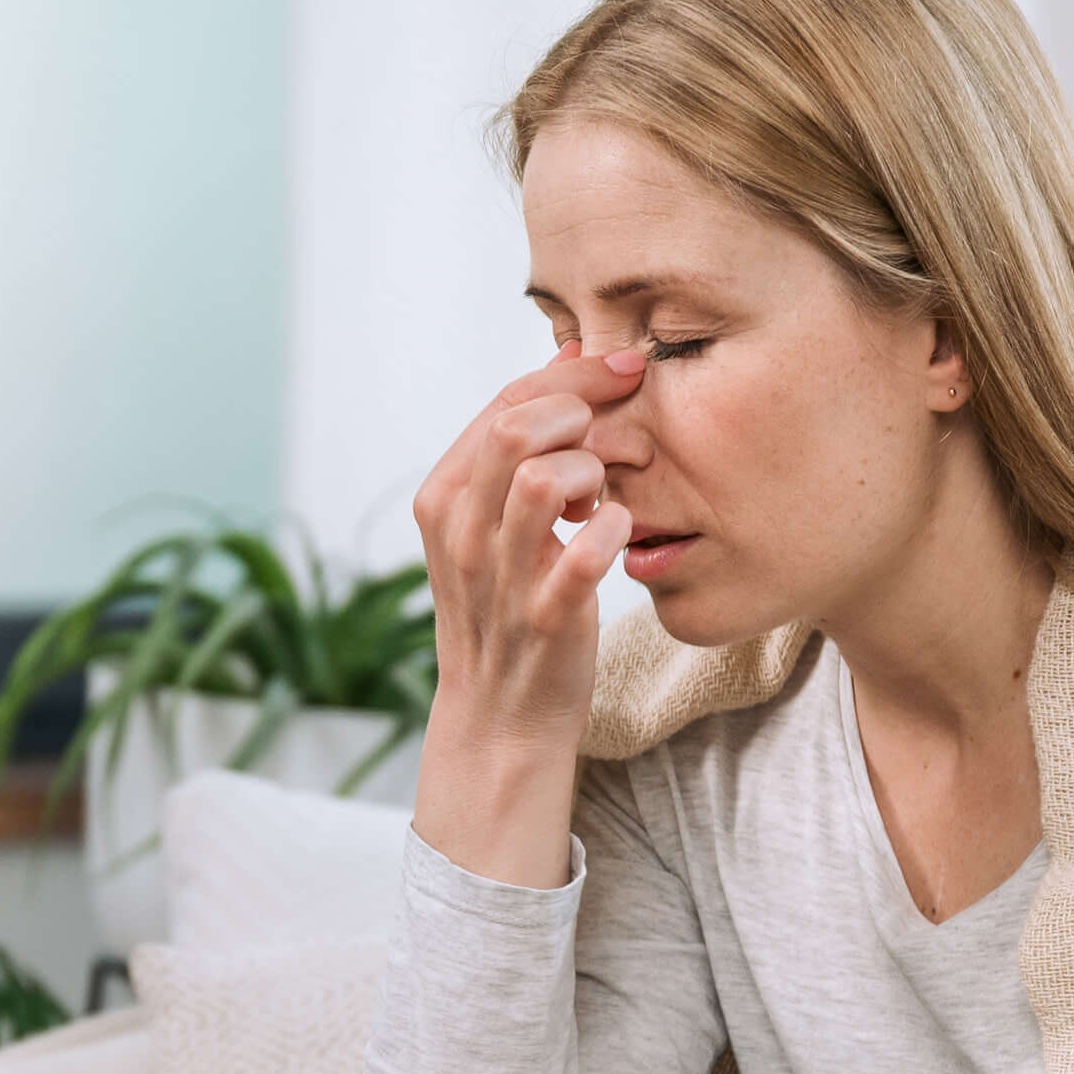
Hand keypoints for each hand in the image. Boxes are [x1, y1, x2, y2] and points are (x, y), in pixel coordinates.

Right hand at [410, 348, 648, 886]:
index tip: (628, 368)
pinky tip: (622, 535)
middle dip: (582, 412)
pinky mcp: (544, 618)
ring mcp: (498, 576)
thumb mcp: (495, 523)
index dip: (574, 375)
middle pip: (513, 425)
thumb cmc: (510, 607)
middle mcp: (460, 532)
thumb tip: (572, 356)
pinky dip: (614, 531)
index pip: (506, 401)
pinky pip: (584, 554)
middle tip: (622, 438)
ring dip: (592, 472)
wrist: (502, 717)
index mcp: (444, 498)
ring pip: (538, 479)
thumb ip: (522, 448)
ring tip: (610, 493)